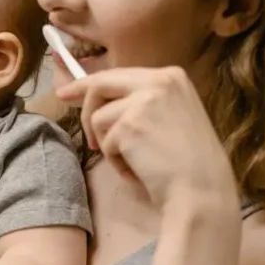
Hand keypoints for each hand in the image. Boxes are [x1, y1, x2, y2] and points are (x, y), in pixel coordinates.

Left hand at [55, 67, 236, 207]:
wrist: (201, 189)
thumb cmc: (189, 161)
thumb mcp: (171, 116)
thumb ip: (142, 102)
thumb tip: (101, 100)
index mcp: (171, 76)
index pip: (119, 75)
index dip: (91, 83)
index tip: (70, 90)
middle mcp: (158, 80)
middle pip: (101, 83)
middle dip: (81, 99)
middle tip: (62, 102)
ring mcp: (143, 101)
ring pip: (99, 117)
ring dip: (107, 143)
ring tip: (131, 161)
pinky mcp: (128, 125)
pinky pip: (104, 143)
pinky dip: (115, 162)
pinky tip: (137, 171)